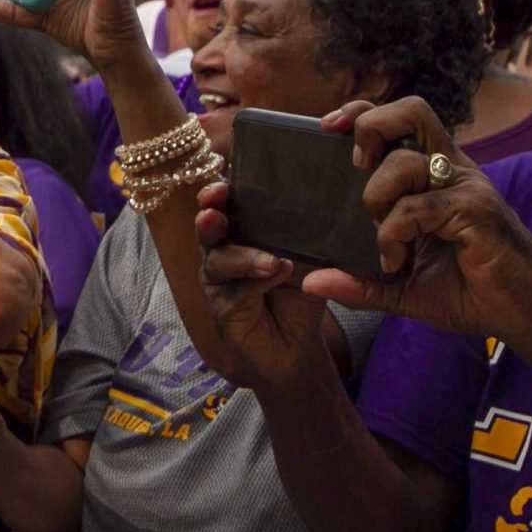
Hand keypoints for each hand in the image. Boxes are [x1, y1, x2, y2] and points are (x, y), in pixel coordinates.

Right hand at [192, 180, 337, 388]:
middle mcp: (222, 253)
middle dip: (210, 215)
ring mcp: (218, 283)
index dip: (218, 192)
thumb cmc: (299, 296)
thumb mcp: (307, 257)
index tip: (224, 183)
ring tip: (272, 261)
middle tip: (215, 209)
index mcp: (239, 233)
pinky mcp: (222, 310)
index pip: (224, 205)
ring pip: (218, 261)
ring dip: (243, 257)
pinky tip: (278, 274)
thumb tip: (323, 201)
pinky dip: (256, 283)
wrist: (298, 348)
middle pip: (207, 229)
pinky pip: (234, 293)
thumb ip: (305, 233)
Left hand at [288, 98, 531, 340]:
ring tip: (380, 237)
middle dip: (371, 127)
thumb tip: (311, 282)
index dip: (364, 112)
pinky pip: (417, 207)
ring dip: (377, 197)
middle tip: (356, 167)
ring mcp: (467, 187)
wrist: (528, 315)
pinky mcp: (476, 209)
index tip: (330, 127)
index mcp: (436, 176)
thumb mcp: (402, 288)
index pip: (402, 120)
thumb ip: (359, 283)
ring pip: (406, 161)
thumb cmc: (471, 293)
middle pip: (412, 110)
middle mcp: (452, 171)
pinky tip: (396, 260)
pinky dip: (393, 234)